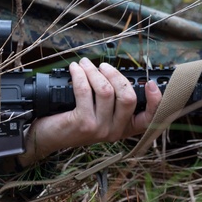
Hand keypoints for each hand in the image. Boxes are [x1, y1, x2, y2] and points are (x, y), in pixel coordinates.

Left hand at [19, 58, 162, 164]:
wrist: (46, 136)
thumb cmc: (72, 120)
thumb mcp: (97, 113)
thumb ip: (112, 100)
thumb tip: (115, 73)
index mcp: (124, 128)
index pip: (150, 118)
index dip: (155, 100)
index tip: (151, 83)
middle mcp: (115, 131)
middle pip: (128, 97)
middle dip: (116, 75)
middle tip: (102, 66)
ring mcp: (99, 129)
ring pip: (106, 91)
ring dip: (94, 72)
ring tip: (85, 64)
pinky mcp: (83, 123)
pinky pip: (85, 91)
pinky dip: (80, 75)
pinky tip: (75, 69)